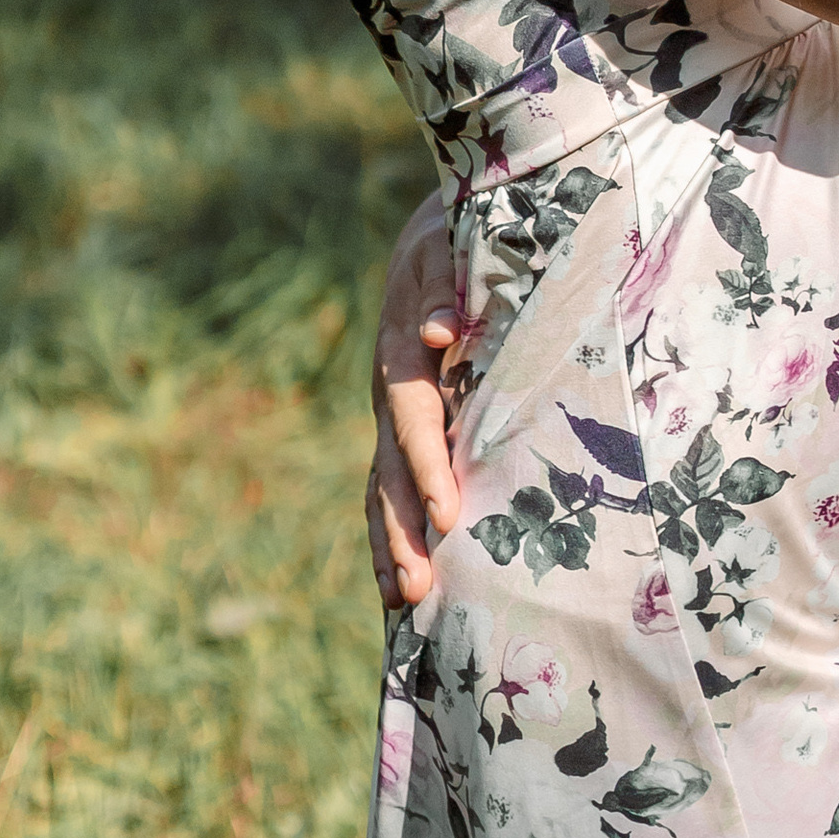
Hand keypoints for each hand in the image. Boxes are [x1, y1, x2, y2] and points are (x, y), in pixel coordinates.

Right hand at [366, 195, 462, 612]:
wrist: (431, 235)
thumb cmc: (455, 238)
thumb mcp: (450, 245)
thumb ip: (444, 284)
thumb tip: (440, 330)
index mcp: (403, 354)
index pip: (414, 421)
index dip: (429, 468)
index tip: (448, 514)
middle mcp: (389, 392)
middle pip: (391, 471)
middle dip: (403, 530)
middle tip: (420, 587)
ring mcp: (389, 415)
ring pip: (383, 488)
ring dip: (391, 545)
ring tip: (404, 602)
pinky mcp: (400, 429)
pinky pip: (389, 486)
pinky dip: (390, 534)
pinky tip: (397, 585)